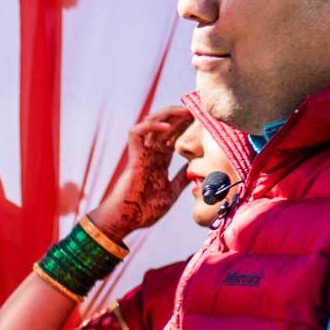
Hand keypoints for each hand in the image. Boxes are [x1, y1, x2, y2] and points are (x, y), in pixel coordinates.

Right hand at [86, 106, 193, 243]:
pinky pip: (136, 134)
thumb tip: (196, 170)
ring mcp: (140, 154)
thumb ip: (181, 179)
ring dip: (166, 114)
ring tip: (183, 111)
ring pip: (149, 124)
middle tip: (197, 108)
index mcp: (159, 161)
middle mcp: (150, 154)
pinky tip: (166, 126)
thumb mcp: (171, 192)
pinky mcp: (133, 158)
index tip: (202, 119)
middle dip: (179, 115)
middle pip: (164, 126)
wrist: (126, 221)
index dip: (185, 126)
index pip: (173, 137)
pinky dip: (150, 126)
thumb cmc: (144, 210)